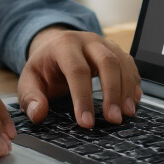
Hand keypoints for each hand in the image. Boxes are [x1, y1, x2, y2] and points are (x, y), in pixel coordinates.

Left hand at [19, 26, 141, 127]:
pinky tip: (133, 101)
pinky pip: (130, 64)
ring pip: (122, 62)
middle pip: (107, 62)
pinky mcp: (116, 51)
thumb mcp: (29, 80)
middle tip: (114, 119)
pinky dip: (133, 83)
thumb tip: (38, 114)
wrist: (54, 45)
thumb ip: (30, 98)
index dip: (83, 98)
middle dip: (113, 92)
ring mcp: (105, 44)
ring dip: (127, 89)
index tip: (86, 122)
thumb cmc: (44, 66)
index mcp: (64, 45)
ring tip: (127, 113)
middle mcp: (87, 40)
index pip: (77, 71)